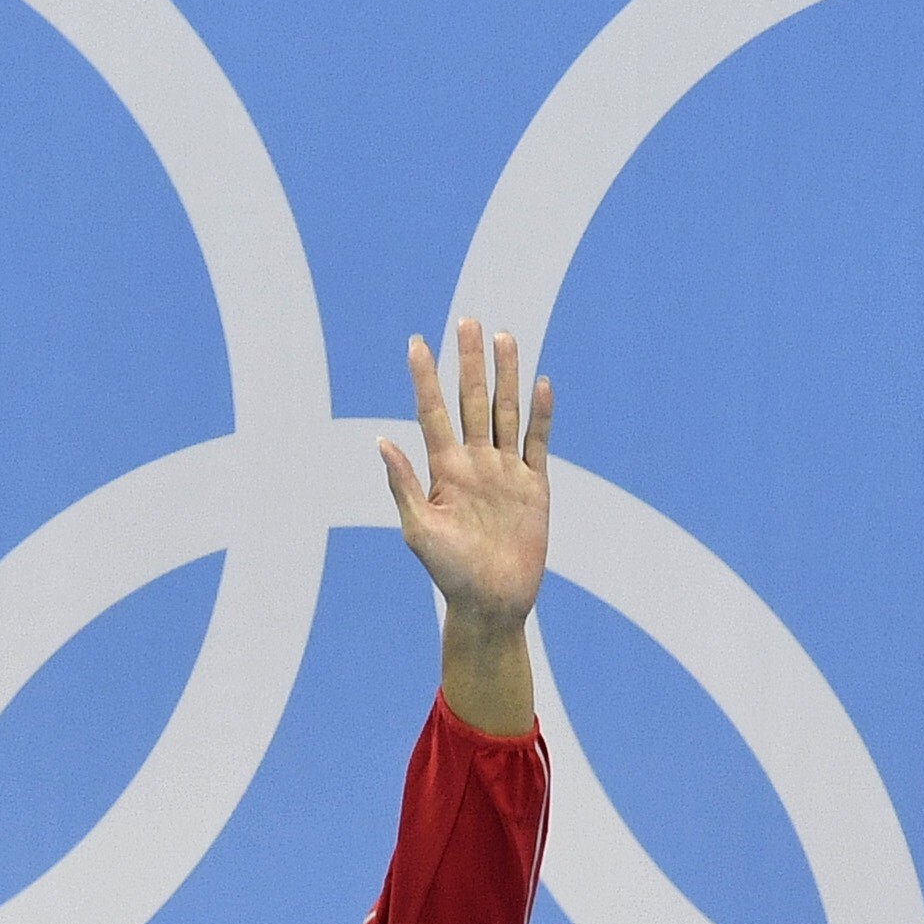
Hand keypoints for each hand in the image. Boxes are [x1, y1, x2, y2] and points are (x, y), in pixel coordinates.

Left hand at [378, 318, 551, 735]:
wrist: (491, 603)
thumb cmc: (449, 573)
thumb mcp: (419, 530)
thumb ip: (404, 484)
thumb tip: (381, 440)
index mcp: (444, 470)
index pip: (432, 412)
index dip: (424, 378)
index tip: (416, 343)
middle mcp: (475, 463)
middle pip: (473, 401)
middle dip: (469, 362)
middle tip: (466, 320)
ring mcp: (506, 472)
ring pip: (506, 413)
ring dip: (505, 376)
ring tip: (504, 338)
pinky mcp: (535, 487)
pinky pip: (537, 443)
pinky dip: (540, 416)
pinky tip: (541, 386)